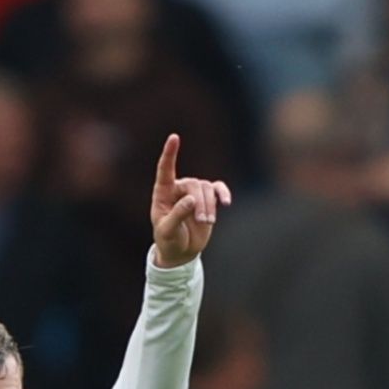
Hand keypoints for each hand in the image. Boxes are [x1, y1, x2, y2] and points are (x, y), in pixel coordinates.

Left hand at [149, 134, 233, 267]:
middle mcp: (178, 188)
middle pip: (194, 185)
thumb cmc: (168, 240)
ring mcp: (194, 192)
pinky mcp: (208, 198)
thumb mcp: (167, 231)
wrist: (181, 250)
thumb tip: (192, 200)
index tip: (174, 137)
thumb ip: (177, 215)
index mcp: (162, 193)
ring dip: (210, 206)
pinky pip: (218, 189)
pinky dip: (223, 194)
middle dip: (200, 203)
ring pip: (207, 188)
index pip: (165, 170)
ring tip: (207, 223)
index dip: (170, 153)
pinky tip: (226, 203)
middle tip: (203, 221)